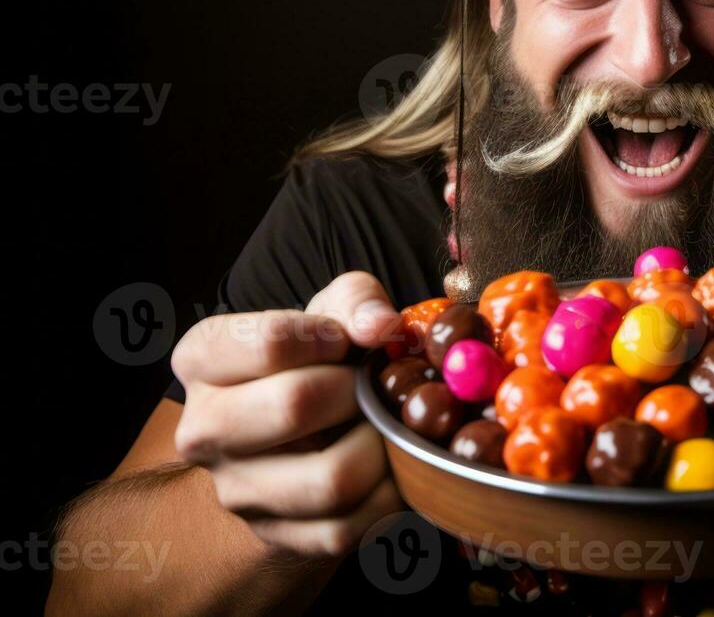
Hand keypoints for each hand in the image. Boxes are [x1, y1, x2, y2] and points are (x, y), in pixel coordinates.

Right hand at [172, 271, 404, 555]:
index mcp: (201, 360)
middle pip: (296, 406)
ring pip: (331, 478)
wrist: (309, 432)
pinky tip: (388, 465)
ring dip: (378, 446)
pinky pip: (349, 525)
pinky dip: (387, 494)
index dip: (324, 336)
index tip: (344, 342)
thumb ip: (357, 301)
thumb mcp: (333, 310)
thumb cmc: (320, 356)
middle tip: (370, 386)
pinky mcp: (276, 536)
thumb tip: (380, 327)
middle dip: (354, 390)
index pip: (267, 342)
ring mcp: (236, 490)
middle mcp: (202, 430)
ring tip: (382, 425)